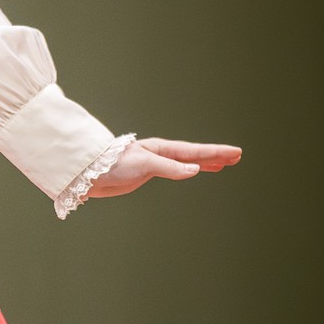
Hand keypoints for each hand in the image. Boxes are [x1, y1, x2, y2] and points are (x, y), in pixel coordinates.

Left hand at [88, 136, 241, 199]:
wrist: (87, 173)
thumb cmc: (112, 164)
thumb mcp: (144, 164)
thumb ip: (169, 167)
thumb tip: (195, 170)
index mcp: (161, 149)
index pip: (195, 151)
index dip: (216, 152)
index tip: (236, 153)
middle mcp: (160, 154)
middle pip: (194, 155)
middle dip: (215, 156)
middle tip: (237, 157)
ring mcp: (154, 163)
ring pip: (186, 162)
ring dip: (204, 163)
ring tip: (221, 165)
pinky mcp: (144, 173)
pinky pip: (175, 170)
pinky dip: (187, 170)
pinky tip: (193, 172)